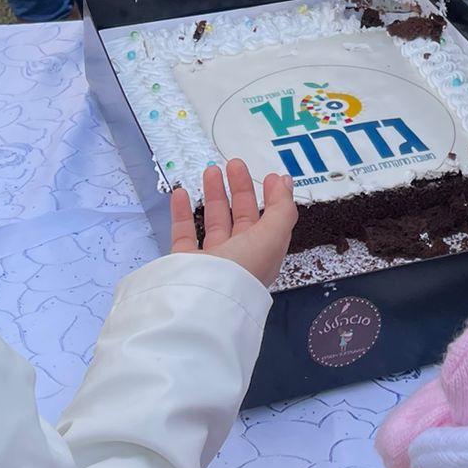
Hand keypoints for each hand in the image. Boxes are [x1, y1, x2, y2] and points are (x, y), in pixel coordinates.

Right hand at [170, 160, 296, 287]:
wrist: (201, 303)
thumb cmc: (241, 270)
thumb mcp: (272, 237)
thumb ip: (282, 209)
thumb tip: (285, 184)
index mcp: (263, 254)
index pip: (270, 222)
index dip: (272, 199)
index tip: (269, 176)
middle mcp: (239, 258)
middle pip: (241, 217)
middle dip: (240, 189)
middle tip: (234, 164)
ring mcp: (211, 261)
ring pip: (214, 221)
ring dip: (214, 194)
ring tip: (211, 170)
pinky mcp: (185, 263)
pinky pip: (183, 233)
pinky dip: (182, 211)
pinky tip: (182, 193)